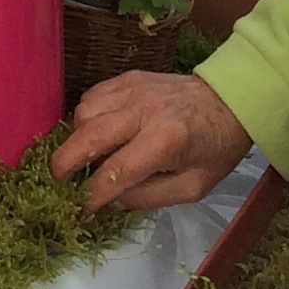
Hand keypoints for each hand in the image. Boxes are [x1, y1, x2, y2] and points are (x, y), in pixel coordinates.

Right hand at [52, 70, 250, 211]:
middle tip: (58, 183)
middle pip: (88, 135)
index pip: (116, 171)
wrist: (230, 101)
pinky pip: (91, 97)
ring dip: (76, 139)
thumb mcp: (192, 188)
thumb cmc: (215, 149)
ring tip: (83, 158)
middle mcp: (145, 110)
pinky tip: (95, 133)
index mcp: (166, 140)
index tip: (81, 210)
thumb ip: (149, 197)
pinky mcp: (128, 78)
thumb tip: (110, 200)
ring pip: (84, 113)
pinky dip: (85, 118)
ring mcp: (133, 89)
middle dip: (65, 163)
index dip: (92, 194)